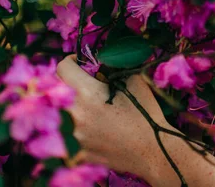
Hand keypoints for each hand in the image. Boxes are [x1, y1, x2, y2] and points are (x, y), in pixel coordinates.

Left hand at [56, 55, 170, 181]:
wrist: (153, 151)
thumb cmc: (145, 114)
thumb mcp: (133, 81)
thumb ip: (113, 68)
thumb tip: (102, 62)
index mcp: (86, 93)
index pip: (62, 68)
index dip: (72, 62)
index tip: (81, 64)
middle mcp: (75, 114)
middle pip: (61, 91)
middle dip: (72, 84)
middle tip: (90, 86)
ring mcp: (75, 136)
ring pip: (66, 114)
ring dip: (78, 108)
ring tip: (98, 111)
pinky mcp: (80, 153)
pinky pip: (73, 135)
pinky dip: (83, 129)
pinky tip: (100, 130)